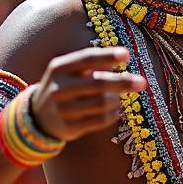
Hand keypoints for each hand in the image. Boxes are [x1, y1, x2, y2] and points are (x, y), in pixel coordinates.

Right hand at [31, 47, 146, 141]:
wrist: (39, 117)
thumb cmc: (65, 87)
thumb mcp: (70, 72)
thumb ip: (93, 65)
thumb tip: (124, 61)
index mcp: (59, 68)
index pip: (86, 58)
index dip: (107, 56)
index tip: (128, 55)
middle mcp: (58, 88)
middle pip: (97, 83)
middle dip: (123, 82)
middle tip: (143, 82)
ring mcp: (62, 109)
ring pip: (101, 103)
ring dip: (117, 100)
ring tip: (118, 98)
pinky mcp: (68, 128)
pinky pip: (100, 121)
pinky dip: (113, 115)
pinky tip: (115, 111)